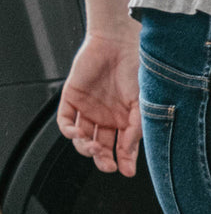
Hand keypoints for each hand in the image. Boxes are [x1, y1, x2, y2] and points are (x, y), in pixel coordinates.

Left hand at [56, 28, 142, 176]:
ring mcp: (88, 109)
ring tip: (94, 146)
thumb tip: (128, 153)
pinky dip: (69, 132)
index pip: (123, 149)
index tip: (126, 171)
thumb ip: (136, 128)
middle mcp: (107, 118)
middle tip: (107, 164)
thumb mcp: (142, 104)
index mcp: (126, 121)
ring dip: (86, 148)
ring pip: (83, 139)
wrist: (118, 42)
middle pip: (102, 148)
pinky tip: (77, 134)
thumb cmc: (137, 69)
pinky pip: (65, 121)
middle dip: (103, 159)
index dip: (125, 162)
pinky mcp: (72, 98)